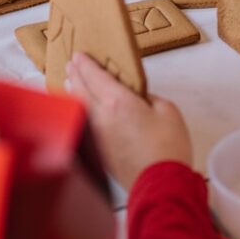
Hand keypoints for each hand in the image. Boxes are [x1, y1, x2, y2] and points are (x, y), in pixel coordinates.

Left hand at [66, 53, 192, 190]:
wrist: (160, 183)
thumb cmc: (167, 148)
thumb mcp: (168, 110)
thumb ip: (150, 97)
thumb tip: (138, 98)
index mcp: (118, 102)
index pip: (95, 76)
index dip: (85, 63)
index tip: (79, 55)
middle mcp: (101, 117)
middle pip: (81, 89)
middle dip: (75, 74)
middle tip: (71, 64)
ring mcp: (96, 135)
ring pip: (79, 106)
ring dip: (74, 91)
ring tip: (72, 82)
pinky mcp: (98, 150)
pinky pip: (83, 121)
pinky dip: (80, 109)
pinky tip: (82, 108)